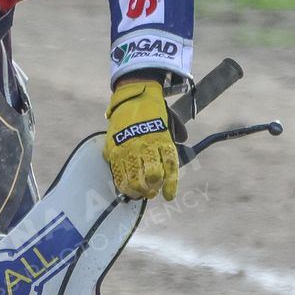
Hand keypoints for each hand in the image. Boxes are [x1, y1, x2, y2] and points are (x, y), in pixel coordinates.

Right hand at [103, 76, 178, 200]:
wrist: (133, 97)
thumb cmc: (152, 113)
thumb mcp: (168, 125)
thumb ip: (172, 140)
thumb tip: (180, 148)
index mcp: (162, 140)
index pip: (170, 167)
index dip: (171, 185)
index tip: (169, 196)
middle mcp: (146, 145)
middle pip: (153, 176)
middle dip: (153, 188)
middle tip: (152, 191)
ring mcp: (129, 148)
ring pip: (135, 179)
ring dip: (139, 191)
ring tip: (140, 193)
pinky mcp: (114, 150)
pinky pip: (118, 174)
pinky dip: (123, 186)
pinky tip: (127, 189)